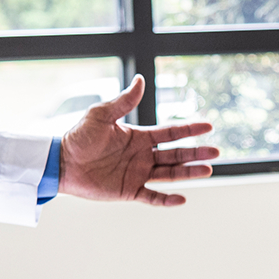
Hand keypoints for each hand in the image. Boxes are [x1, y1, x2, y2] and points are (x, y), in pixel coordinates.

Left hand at [59, 75, 218, 206]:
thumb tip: (140, 79)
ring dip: (188, 172)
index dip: (190, 130)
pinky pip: (152, 197)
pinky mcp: (128, 191)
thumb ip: (123, 101)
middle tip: (216, 152)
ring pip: (170, 174)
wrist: (62, 162)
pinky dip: (166, 199)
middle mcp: (142, 155)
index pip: (170, 133)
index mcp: (139, 136)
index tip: (209, 126)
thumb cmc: (79, 136)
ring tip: (208, 170)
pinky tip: (181, 198)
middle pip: (176, 154)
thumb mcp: (102, 114)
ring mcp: (137, 174)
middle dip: (196, 153)